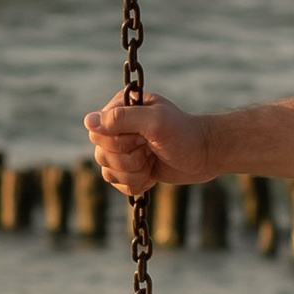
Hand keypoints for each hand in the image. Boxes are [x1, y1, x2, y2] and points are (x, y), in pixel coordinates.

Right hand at [84, 89, 210, 194]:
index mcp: (121, 108)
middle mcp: (118, 127)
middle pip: (100, 154)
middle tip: (150, 151)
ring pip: (107, 172)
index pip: (97, 132)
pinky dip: (135, 184)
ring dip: (133, 174)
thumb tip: (88, 121)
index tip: (143, 139)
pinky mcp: (130, 168)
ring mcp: (123, 149)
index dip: (118, 143)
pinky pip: (116, 183)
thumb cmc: (184, 134)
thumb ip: (122, 119)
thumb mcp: (155, 122)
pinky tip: (152, 175)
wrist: (205, 155)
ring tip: (152, 163)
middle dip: (128, 160)